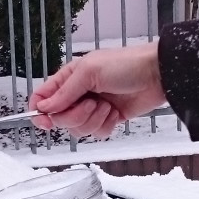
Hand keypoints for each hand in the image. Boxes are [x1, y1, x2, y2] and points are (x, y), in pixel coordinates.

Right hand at [29, 42, 164, 137]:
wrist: (157, 75)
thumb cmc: (126, 64)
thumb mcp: (89, 72)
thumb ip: (64, 92)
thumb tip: (43, 107)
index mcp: (69, 78)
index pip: (43, 98)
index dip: (41, 112)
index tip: (46, 121)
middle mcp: (78, 94)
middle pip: (60, 119)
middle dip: (76, 116)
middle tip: (92, 104)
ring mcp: (93, 108)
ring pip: (78, 129)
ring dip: (94, 120)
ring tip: (108, 106)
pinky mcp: (108, 119)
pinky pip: (97, 133)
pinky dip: (106, 126)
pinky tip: (116, 113)